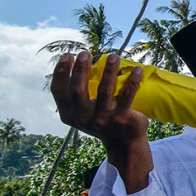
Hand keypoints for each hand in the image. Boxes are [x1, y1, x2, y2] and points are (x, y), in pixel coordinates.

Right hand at [50, 52, 153, 192]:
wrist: (124, 141)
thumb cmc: (102, 119)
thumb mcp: (83, 111)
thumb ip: (76, 95)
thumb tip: (75, 63)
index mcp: (69, 115)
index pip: (59, 91)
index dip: (61, 72)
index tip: (68, 55)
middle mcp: (83, 118)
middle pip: (78, 90)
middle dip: (80, 69)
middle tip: (85, 53)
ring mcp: (102, 119)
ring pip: (104, 90)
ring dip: (108, 71)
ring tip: (113, 56)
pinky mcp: (122, 119)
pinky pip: (127, 96)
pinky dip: (132, 81)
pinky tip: (136, 69)